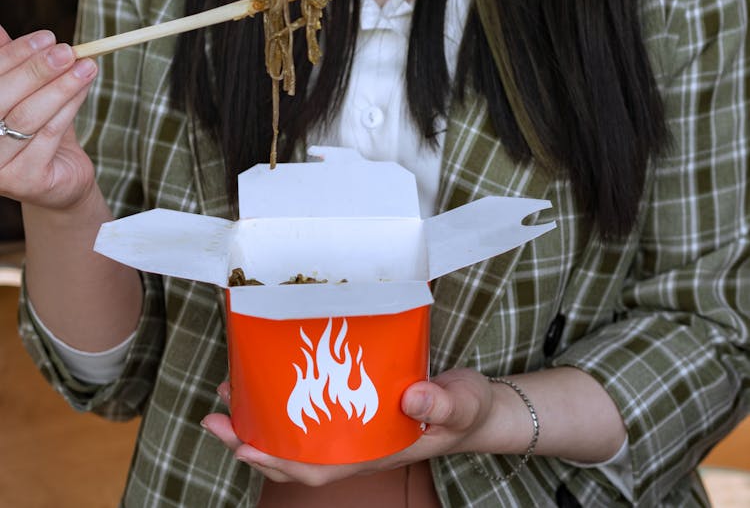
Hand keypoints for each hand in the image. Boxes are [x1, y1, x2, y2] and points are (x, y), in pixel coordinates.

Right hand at [0, 26, 97, 210]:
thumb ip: (10, 65)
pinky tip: (85, 88)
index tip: (47, 37)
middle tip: (68, 50)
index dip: (14, 56)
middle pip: (1, 99)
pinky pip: (48, 135)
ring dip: (61, 87)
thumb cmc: (36, 128)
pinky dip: (69, 107)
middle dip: (37, 71)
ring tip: (87, 65)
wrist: (59, 178)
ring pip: (28, 117)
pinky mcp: (22, 181)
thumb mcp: (22, 92)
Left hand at [202, 368, 495, 484]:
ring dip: (260, 419)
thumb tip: (412, 400)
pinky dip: (285, 399)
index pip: (316, 468)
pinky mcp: (355, 404)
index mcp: (374, 451)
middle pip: (294, 454)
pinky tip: (268, 379)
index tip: (243, 446)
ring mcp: (354, 426)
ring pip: (296, 432)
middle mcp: (356, 443)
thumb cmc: (467, 410)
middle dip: (251, 441)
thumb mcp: (461, 404)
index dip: (277, 461)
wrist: (476, 407)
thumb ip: (441, 404)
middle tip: (215, 416)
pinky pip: (311, 410)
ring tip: (227, 395)